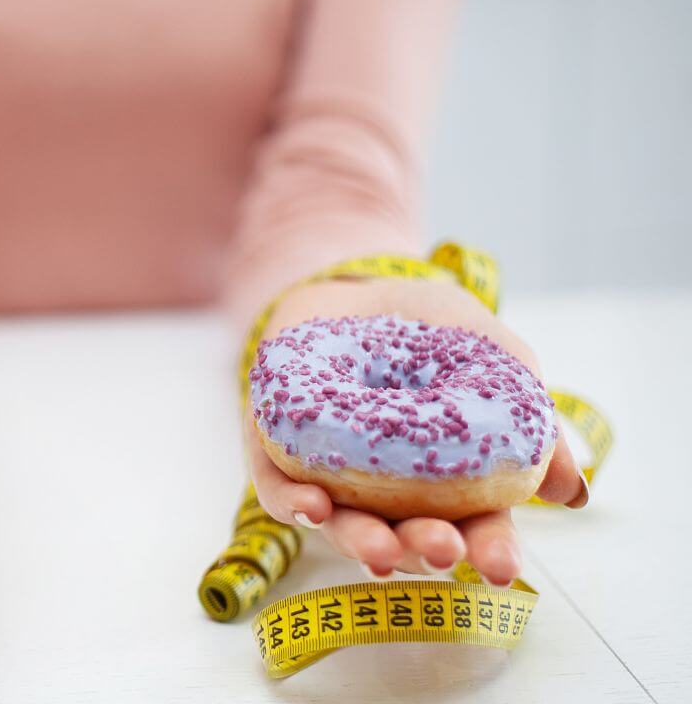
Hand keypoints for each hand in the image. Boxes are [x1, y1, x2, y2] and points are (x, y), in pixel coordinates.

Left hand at [246, 277, 588, 583]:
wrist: (356, 283)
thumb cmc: (431, 325)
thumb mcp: (489, 351)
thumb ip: (528, 413)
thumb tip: (572, 494)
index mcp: (446, 481)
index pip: (472, 527)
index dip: (487, 550)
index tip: (501, 566)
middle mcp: (388, 490)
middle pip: (406, 537)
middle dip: (424, 550)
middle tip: (443, 551)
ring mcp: (331, 475)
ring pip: (343, 524)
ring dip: (361, 541)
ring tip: (380, 551)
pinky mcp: (277, 453)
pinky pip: (280, 488)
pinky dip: (295, 503)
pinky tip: (312, 507)